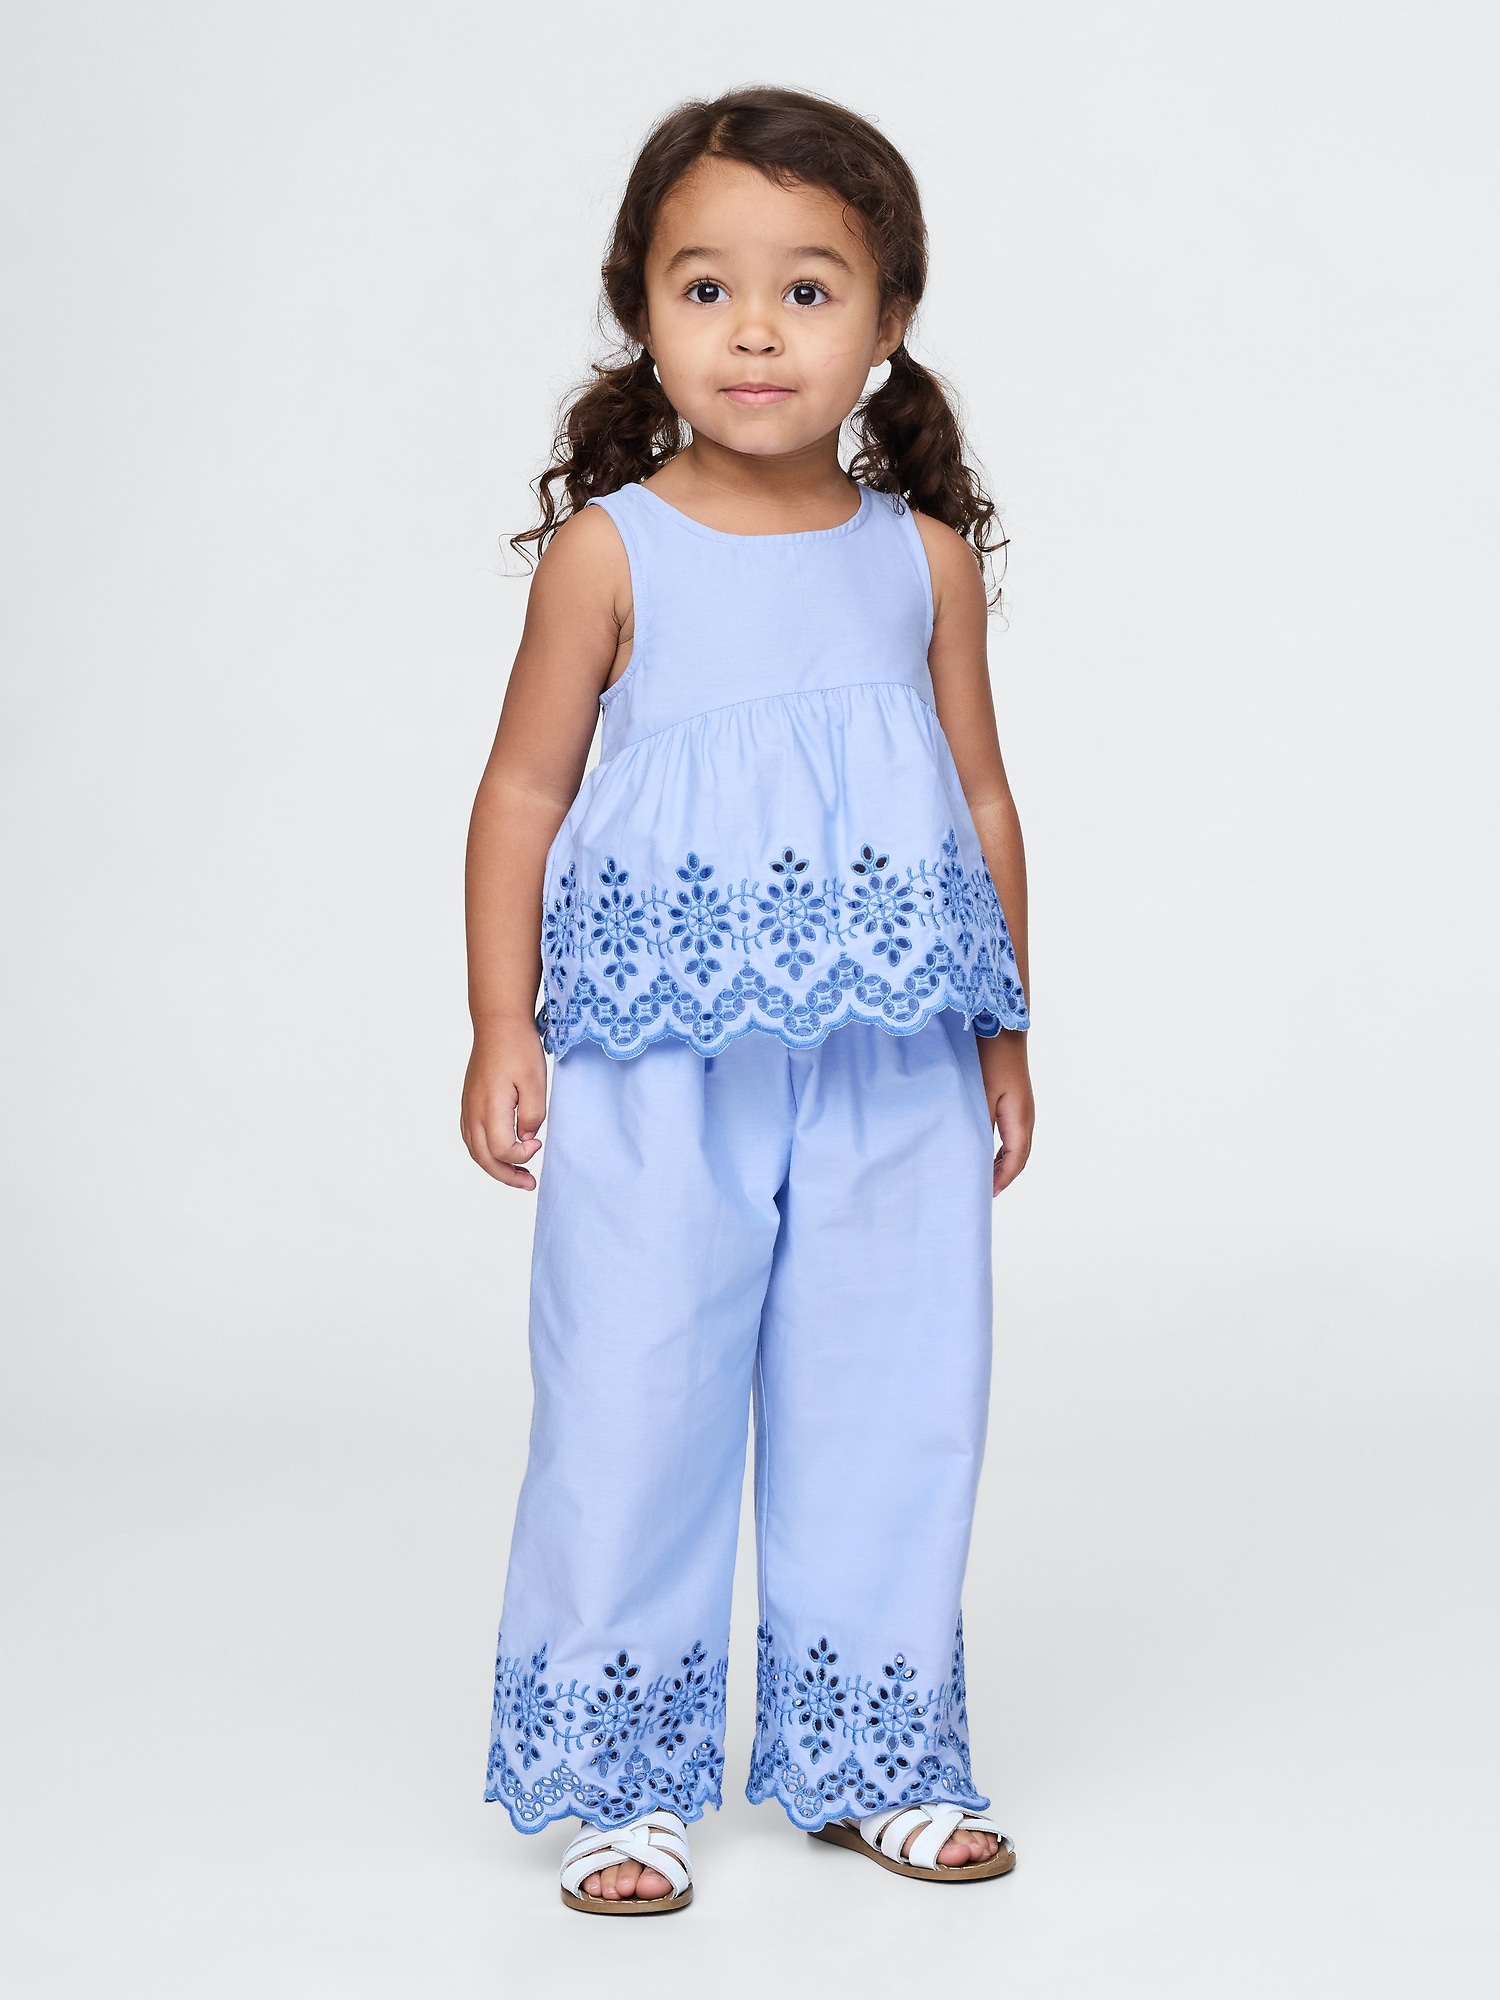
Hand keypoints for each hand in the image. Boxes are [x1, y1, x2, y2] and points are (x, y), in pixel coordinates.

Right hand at [460, 1020, 547, 1189]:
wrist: (498, 1023)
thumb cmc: (519, 1049)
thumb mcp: (535, 1082)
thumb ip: (532, 1114)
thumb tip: (526, 1137)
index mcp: (490, 1108)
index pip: (501, 1150)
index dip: (522, 1156)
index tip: (539, 1142)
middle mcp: (474, 1111)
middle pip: (484, 1158)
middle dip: (507, 1176)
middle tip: (529, 1184)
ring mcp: (469, 1107)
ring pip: (475, 1150)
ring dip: (495, 1167)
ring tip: (517, 1175)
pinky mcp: (469, 1101)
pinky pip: (471, 1136)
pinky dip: (484, 1152)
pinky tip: (500, 1152)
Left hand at [978, 1029, 1033, 1196]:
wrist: (1000, 1023)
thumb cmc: (990, 1056)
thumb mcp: (980, 1093)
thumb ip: (978, 1123)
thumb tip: (973, 1152)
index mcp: (1020, 1117)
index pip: (1015, 1158)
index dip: (1002, 1179)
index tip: (987, 1195)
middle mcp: (1024, 1115)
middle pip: (1017, 1155)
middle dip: (1001, 1175)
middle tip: (982, 1192)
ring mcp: (1020, 1106)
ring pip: (1013, 1144)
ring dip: (998, 1162)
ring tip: (981, 1177)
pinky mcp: (1011, 1098)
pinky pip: (1007, 1131)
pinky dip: (995, 1147)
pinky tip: (980, 1148)